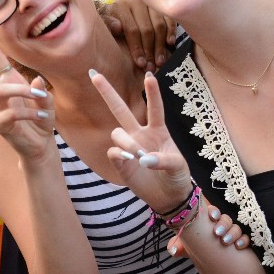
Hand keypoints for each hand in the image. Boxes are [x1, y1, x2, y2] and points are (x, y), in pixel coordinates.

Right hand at [0, 24, 54, 159]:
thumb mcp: (46, 101)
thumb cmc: (40, 119)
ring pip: (2, 91)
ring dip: (22, 91)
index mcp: (10, 81)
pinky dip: (30, 112)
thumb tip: (37, 81)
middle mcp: (0, 93)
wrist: (41, 144)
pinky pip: (13, 112)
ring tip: (39, 97)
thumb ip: (42, 91)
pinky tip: (41, 117)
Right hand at [88, 69, 191, 211]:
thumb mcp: (179, 166)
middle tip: (94, 75)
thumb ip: (163, 160)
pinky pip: (113, 151)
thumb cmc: (177, 177)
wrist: (169, 198)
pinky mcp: (121, 164)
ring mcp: (129, 148)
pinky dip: (119, 154)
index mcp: (158, 131)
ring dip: (126, 141)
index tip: (149, 75)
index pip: (155, 108)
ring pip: (117, 133)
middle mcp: (140, 135)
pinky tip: (128, 159)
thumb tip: (143, 159)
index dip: (152, 93)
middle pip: (121, 110)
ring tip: (138, 154)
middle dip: (107, 92)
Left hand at [104, 0, 175, 72]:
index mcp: (120, 6)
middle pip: (147, 29)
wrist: (122, 11)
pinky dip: (171, 32)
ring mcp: (151, 3)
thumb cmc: (113, 23)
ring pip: (159, 26)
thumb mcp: (105, 25)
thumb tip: (118, 27)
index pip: (132, 30)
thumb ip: (108, 25)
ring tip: (160, 62)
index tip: (140, 64)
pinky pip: (169, 20)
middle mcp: (136, 1)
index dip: (137, 48)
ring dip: (160, 46)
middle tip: (151, 67)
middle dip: (149, 51)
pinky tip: (170, 44)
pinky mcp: (162, 6)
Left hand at [167, 205, 249, 257]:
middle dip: (222, 224)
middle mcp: (221, 225)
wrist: (210, 262)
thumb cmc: (197, 248)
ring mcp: (232, 232)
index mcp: (208, 221)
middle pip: (225, 219)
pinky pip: (246, 238)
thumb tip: (172, 249)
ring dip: (232, 233)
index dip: (213, 212)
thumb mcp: (187, 247)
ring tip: (225, 241)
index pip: (213, 212)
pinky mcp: (241, 241)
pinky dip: (243, 241)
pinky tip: (238, 246)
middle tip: (217, 233)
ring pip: (236, 228)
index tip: (211, 216)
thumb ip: (179, 246)